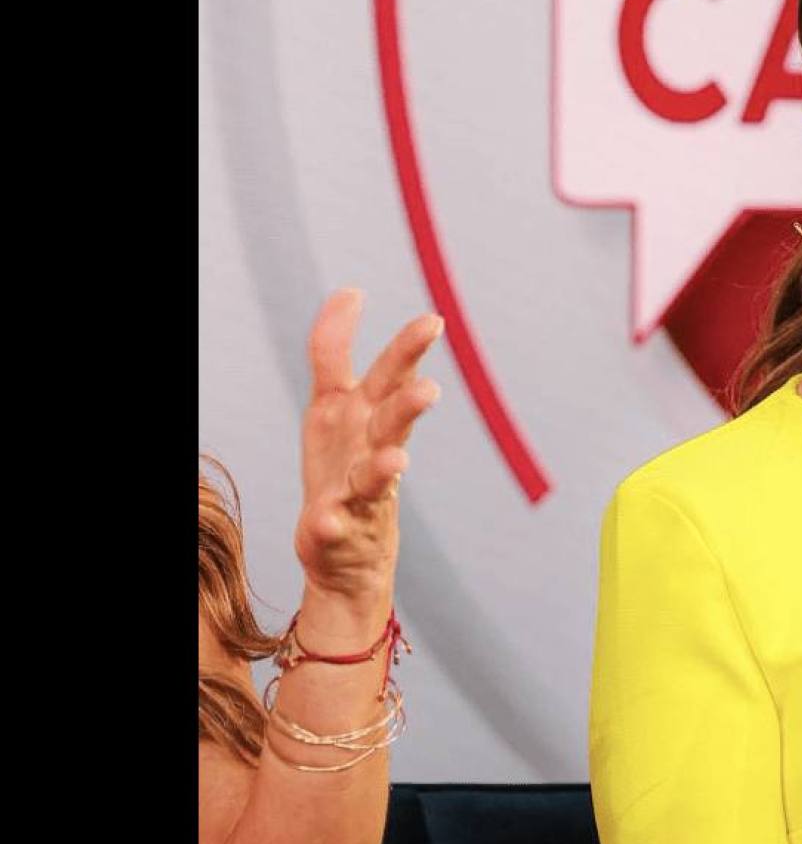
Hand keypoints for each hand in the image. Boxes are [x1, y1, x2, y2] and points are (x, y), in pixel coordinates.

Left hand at [294, 289, 443, 605]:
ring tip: (397, 459)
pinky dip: (333, 522)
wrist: (347, 552)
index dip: (385, 343)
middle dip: (410, 399)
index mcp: (364, 413)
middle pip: (391, 414)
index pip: (378, 370)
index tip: (400, 312)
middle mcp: (369, 446)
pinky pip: (334, 524)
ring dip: (384, 464)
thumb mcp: (332, 405)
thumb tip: (349, 291)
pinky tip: (328, 519)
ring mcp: (357, 489)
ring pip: (376, 472)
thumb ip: (333, 350)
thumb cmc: (342, 467)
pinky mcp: (337, 527)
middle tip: (431, 388)